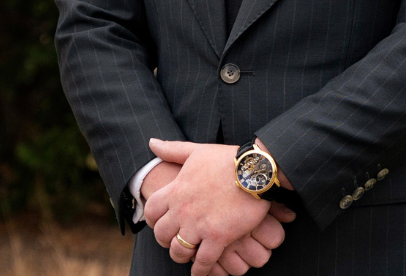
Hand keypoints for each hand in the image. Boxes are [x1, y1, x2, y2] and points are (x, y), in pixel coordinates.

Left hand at [144, 140, 281, 275]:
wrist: (254, 169)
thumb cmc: (226, 158)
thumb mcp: (197, 151)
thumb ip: (172, 150)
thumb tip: (152, 143)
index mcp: (177, 190)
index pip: (151, 211)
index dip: (153, 219)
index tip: (161, 222)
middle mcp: (183, 210)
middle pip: (161, 235)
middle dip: (165, 240)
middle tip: (173, 240)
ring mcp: (199, 225)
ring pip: (178, 251)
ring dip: (181, 255)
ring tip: (188, 256)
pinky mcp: (218, 237)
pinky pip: (202, 262)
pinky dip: (200, 270)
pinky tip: (201, 270)